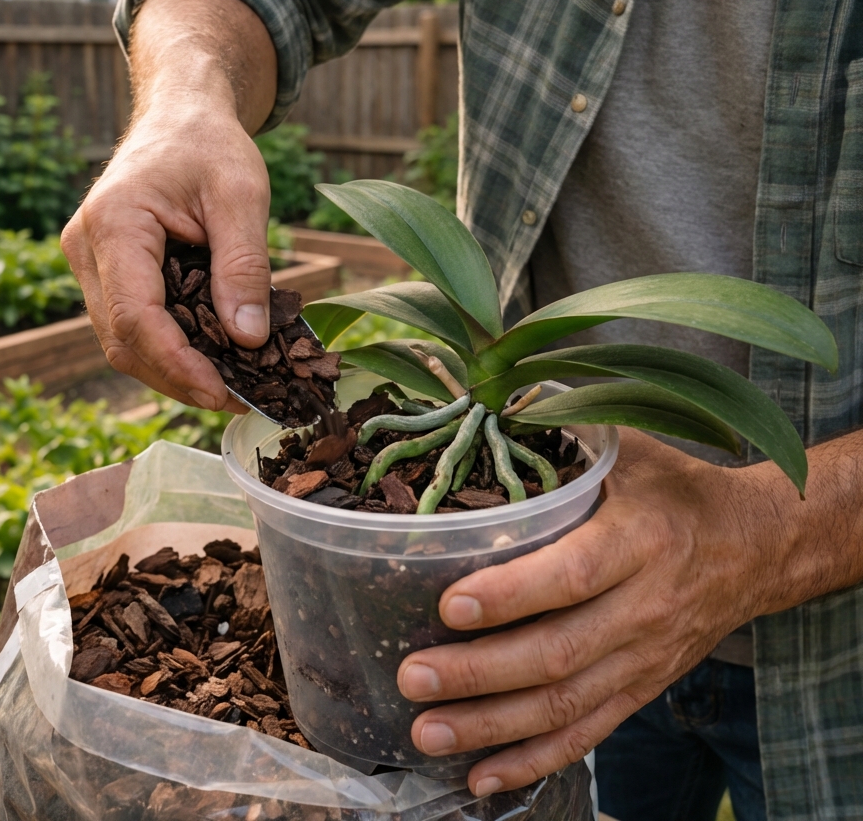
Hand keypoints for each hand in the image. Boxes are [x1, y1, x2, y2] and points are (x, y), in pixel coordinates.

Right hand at [61, 0, 277, 409]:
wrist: (179, 115)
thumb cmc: (211, 145)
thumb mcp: (242, 195)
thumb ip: (244, 266)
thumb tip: (249, 340)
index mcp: (115, 223)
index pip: (137, 317)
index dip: (179, 365)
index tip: (226, 393)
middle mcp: (86, 247)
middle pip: (123, 341)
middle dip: (178, 378)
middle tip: (237, 398)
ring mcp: (87, 261)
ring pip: (121, 340)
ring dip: (173, 369)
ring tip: (231, 384)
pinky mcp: (102, 270)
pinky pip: (130, 323)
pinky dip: (168, 347)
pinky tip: (211, 355)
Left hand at [395, 429, 792, 796]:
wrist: (756, 548)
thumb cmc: (676, 491)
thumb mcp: (631, 445)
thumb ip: (566, 422)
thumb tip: (495, 394)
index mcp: (639, 540)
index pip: (573, 574)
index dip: (513, 593)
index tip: (450, 603)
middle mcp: (643, 607)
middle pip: (560, 652)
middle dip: (481, 672)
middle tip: (414, 675)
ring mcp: (643, 658)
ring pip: (566, 704)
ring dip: (493, 725)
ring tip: (428, 730)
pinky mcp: (641, 688)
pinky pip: (587, 733)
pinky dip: (533, 759)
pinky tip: (481, 775)